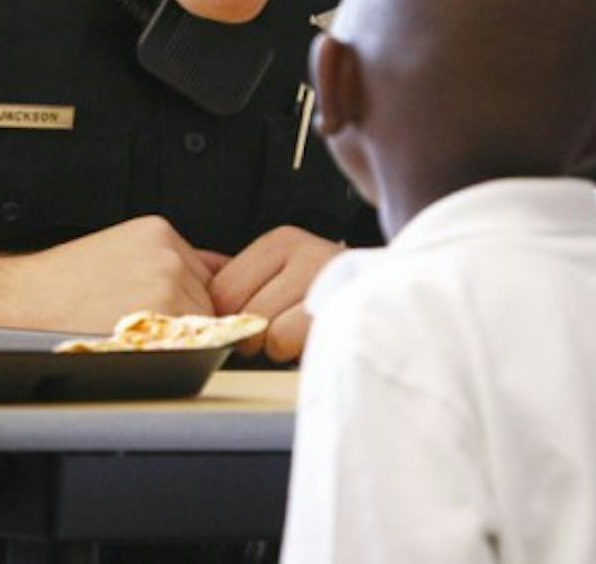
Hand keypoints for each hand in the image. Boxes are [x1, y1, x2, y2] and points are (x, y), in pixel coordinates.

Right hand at [0, 215, 228, 333]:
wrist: (19, 306)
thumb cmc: (58, 289)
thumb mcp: (117, 252)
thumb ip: (166, 262)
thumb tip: (214, 277)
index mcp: (159, 233)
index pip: (205, 273)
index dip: (185, 300)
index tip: (157, 309)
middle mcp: (170, 255)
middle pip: (208, 300)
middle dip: (184, 318)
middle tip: (132, 323)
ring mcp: (170, 285)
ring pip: (204, 327)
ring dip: (177, 339)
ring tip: (126, 333)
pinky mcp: (166, 317)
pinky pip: (191, 348)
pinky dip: (168, 354)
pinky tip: (130, 343)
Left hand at [208, 226, 343, 362]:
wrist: (396, 311)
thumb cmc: (329, 303)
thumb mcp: (285, 280)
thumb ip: (247, 287)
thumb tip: (200, 313)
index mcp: (283, 242)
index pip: (221, 289)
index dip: (229, 318)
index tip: (252, 323)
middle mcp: (305, 251)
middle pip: (239, 310)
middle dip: (252, 334)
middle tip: (280, 332)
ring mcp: (326, 279)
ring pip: (265, 332)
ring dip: (278, 346)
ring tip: (303, 334)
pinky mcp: (340, 308)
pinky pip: (288, 342)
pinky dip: (296, 353)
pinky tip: (315, 341)